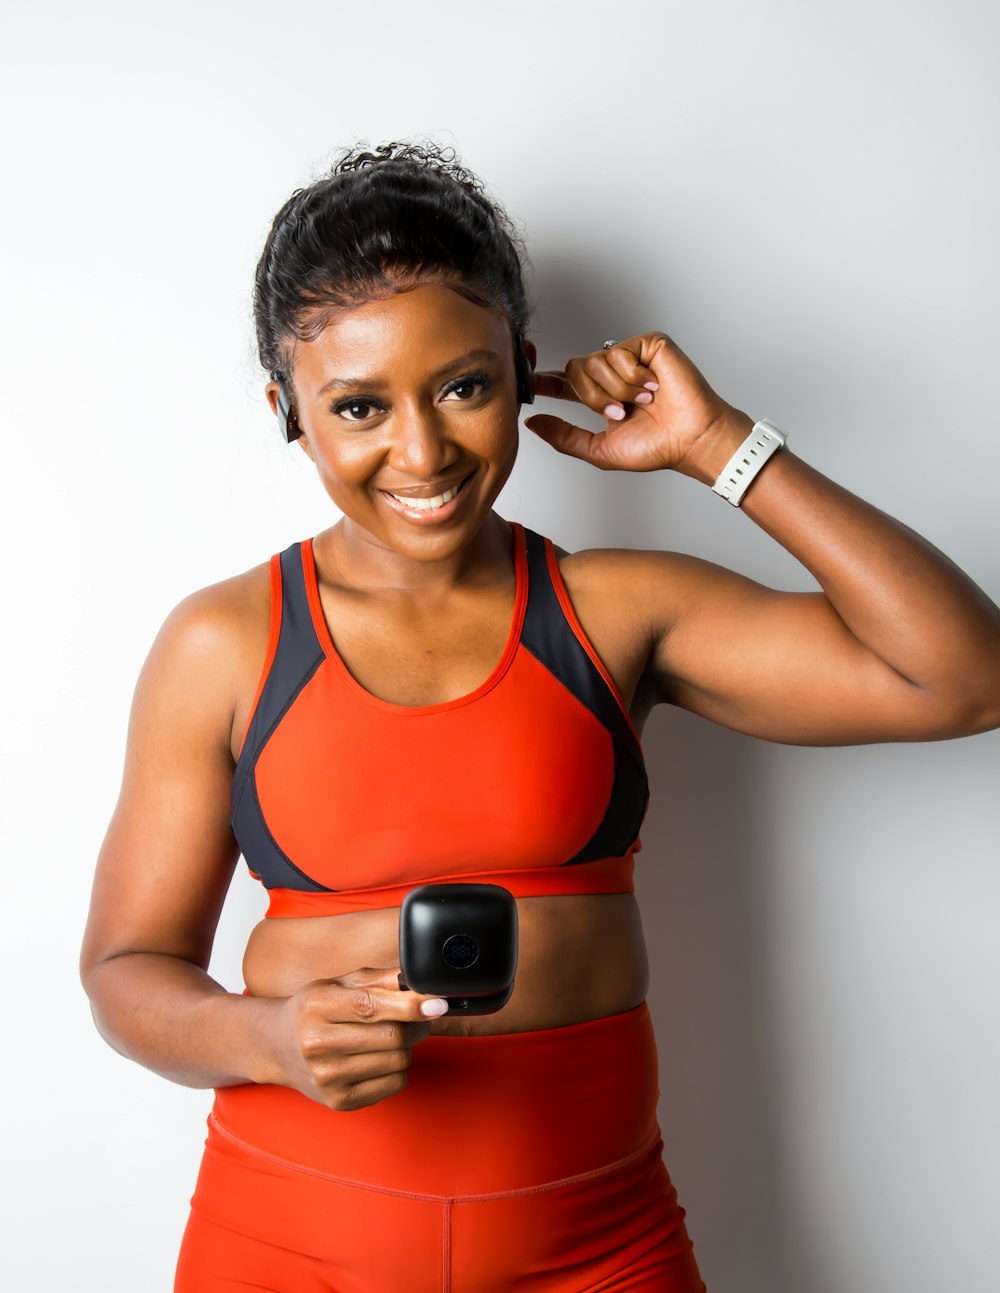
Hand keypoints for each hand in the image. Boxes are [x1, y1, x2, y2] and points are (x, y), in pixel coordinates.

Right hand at [264, 966, 447, 1110]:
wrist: (277, 1047)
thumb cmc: (313, 1010)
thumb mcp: (338, 984)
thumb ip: (379, 979)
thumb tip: (418, 983)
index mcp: (317, 1005)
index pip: (373, 1007)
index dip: (411, 1005)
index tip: (436, 1003)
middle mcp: (317, 1043)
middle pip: (392, 1036)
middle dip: (415, 1025)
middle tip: (414, 1018)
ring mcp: (327, 1077)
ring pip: (398, 1061)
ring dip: (406, 1047)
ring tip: (391, 1037)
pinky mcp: (339, 1101)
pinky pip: (394, 1084)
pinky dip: (397, 1069)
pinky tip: (379, 1058)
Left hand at [525, 332, 741, 478]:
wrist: (690, 438)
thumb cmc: (656, 446)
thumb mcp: (599, 450)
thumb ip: (564, 437)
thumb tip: (532, 423)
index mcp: (602, 397)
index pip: (565, 382)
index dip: (545, 381)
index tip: (530, 385)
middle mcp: (613, 375)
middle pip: (574, 369)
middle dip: (591, 396)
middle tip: (618, 413)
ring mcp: (631, 358)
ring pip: (594, 361)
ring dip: (616, 390)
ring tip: (642, 401)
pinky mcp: (648, 344)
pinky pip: (618, 353)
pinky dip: (631, 376)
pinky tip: (652, 386)